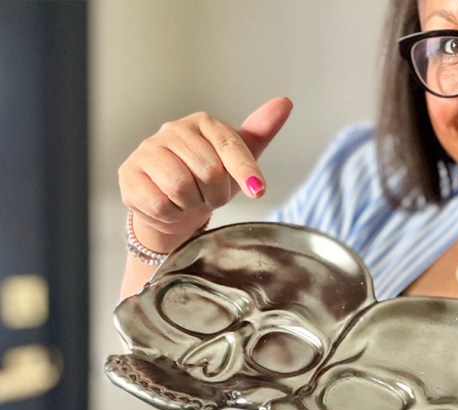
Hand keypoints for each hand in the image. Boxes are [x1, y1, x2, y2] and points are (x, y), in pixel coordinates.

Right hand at [118, 96, 293, 251]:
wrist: (172, 206)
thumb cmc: (208, 180)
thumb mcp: (238, 157)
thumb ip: (260, 131)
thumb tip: (285, 103)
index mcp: (202, 123)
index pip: (230, 146)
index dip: (246, 172)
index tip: (258, 191)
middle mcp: (172, 131)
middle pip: (208, 171)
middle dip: (216, 194)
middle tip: (211, 197)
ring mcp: (147, 151)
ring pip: (182, 188)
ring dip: (193, 205)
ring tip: (191, 201)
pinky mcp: (129, 175)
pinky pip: (160, 204)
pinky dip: (172, 215)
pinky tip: (171, 208)